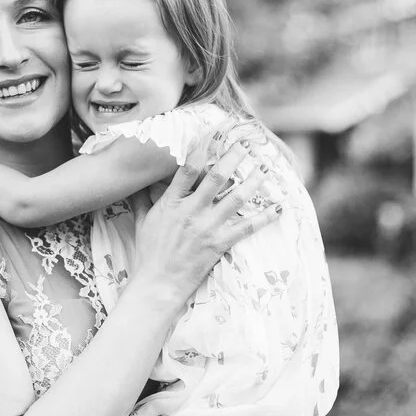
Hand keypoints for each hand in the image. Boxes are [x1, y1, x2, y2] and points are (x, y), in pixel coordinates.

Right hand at [132, 141, 280, 309]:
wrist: (158, 283)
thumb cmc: (149, 253)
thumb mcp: (143, 221)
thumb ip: (142, 199)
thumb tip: (136, 183)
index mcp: (171, 203)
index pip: (188, 167)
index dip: (203, 147)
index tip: (215, 132)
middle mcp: (191, 211)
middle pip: (216, 177)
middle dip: (234, 158)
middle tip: (247, 144)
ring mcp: (206, 228)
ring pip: (236, 199)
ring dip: (254, 182)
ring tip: (266, 169)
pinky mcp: (219, 244)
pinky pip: (246, 228)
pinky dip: (264, 218)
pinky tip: (278, 207)